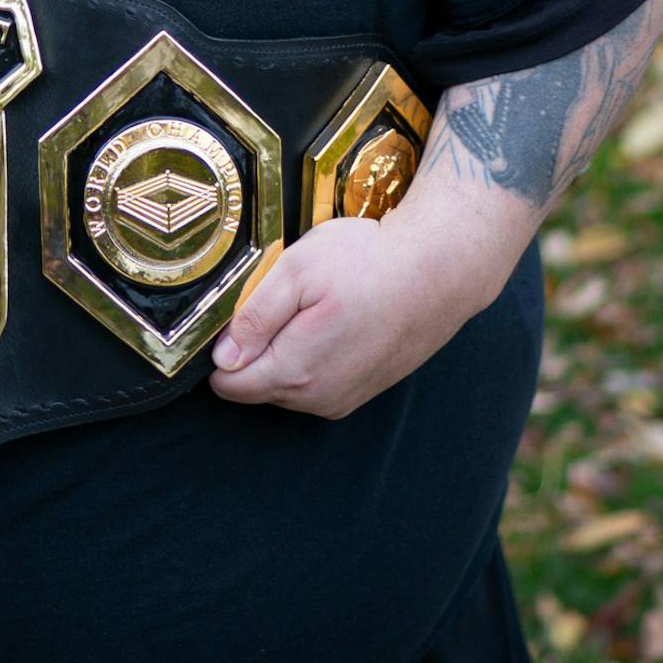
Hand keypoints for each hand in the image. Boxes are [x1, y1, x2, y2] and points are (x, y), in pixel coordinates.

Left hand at [206, 212, 493, 419]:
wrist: (441, 271)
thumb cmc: (368, 263)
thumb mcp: (297, 272)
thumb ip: (253, 319)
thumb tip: (221, 356)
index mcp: (295, 372)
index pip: (228, 384)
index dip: (223, 346)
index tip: (243, 311)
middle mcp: (318, 399)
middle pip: (256, 384)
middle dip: (257, 345)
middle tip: (286, 298)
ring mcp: (343, 399)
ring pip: (286, 383)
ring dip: (286, 349)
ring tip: (316, 305)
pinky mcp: (362, 391)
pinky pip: (315, 382)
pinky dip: (313, 354)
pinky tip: (335, 319)